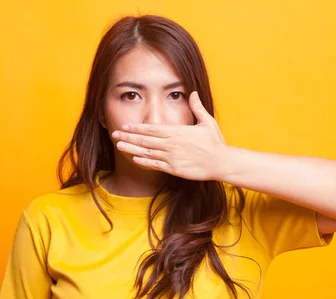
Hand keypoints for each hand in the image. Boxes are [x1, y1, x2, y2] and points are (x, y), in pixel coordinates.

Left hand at [112, 91, 227, 180]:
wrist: (221, 162)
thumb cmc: (215, 142)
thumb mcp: (207, 122)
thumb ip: (197, 107)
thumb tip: (193, 92)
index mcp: (178, 132)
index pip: (153, 128)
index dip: (137, 127)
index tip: (125, 125)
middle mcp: (172, 144)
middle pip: (146, 139)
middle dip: (129, 136)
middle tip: (114, 134)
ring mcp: (172, 157)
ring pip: (147, 152)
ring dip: (132, 148)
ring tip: (119, 145)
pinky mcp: (174, 169)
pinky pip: (155, 165)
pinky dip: (144, 162)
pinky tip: (134, 158)